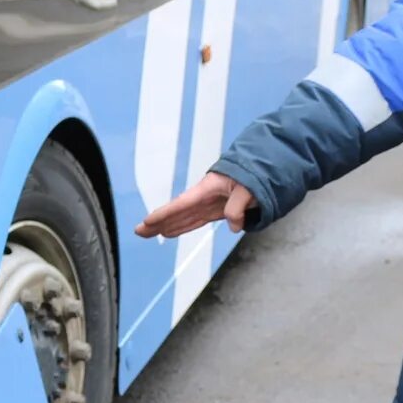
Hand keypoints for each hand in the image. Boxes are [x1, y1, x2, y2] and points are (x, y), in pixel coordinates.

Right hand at [136, 171, 252, 238]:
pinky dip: (181, 226)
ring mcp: (209, 204)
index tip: (149, 221)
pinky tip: (169, 232)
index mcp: (208, 187)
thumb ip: (237, 207)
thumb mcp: (249, 188)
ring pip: (183, 218)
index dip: (165, 213)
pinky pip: (195, 221)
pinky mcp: (215, 210)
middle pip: (177, 212)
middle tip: (139, 231)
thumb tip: (233, 226)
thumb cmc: (255, 174)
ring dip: (165, 226)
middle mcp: (204, 197)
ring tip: (148, 233)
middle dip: (158, 222)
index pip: (182, 203)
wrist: (263, 169)